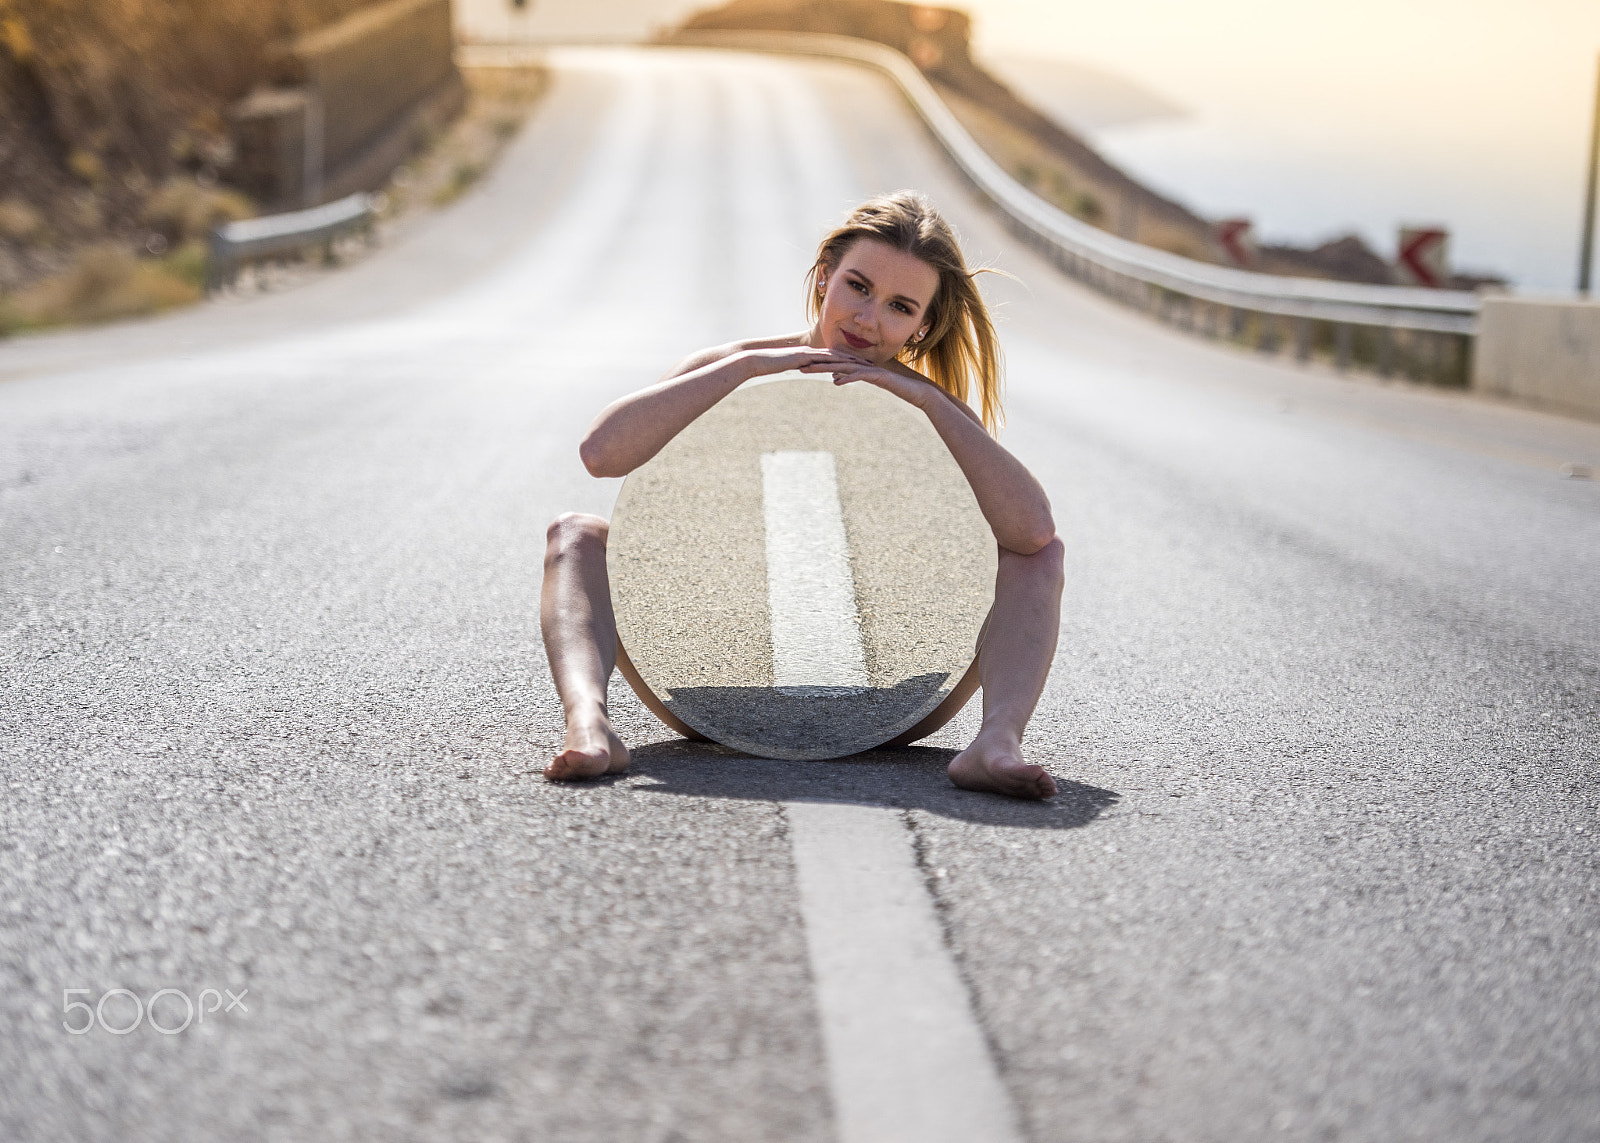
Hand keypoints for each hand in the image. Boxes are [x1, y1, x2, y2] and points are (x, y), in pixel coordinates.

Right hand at [737, 346, 867, 381]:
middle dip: (856, 359)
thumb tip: (806, 369)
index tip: (862, 364)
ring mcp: (809, 353)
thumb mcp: (789, 367)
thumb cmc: (771, 365)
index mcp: (811, 354)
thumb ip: (799, 366)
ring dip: (851, 360)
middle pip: (839, 354)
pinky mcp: (804, 357)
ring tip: (865, 365)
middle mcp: (812, 351)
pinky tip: (847, 366)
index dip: (849, 360)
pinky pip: (823, 360)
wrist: (759, 360)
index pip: (834, 357)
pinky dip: (836, 362)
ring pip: (835, 356)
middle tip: (872, 363)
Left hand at [799, 356, 938, 410]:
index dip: (819, 364)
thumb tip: (836, 378)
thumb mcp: (868, 383)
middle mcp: (864, 365)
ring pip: (844, 367)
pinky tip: (836, 382)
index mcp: (860, 366)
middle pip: (836, 363)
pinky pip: (861, 377)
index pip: (835, 364)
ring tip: (810, 371)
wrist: (918, 392)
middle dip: (817, 364)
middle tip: (798, 366)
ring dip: (826, 369)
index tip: (803, 366)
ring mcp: (871, 370)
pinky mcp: (879, 377)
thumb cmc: (896, 388)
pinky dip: (848, 378)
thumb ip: (852, 378)